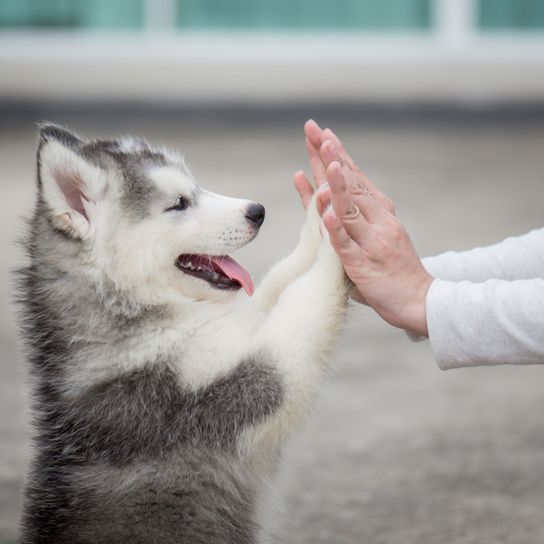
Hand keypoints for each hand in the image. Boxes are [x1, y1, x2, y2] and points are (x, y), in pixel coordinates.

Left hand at [294, 120, 432, 336]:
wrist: (419, 300)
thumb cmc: (393, 269)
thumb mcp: (376, 236)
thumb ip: (353, 218)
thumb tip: (330, 198)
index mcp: (379, 213)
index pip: (355, 178)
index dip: (338, 156)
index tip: (323, 134)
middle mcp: (378, 221)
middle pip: (351, 185)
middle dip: (332, 157)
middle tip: (317, 132)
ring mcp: (371, 242)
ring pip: (351, 209)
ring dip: (338, 184)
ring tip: (326, 160)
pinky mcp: (364, 265)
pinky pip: (347, 245)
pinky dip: (336, 229)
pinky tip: (327, 213)